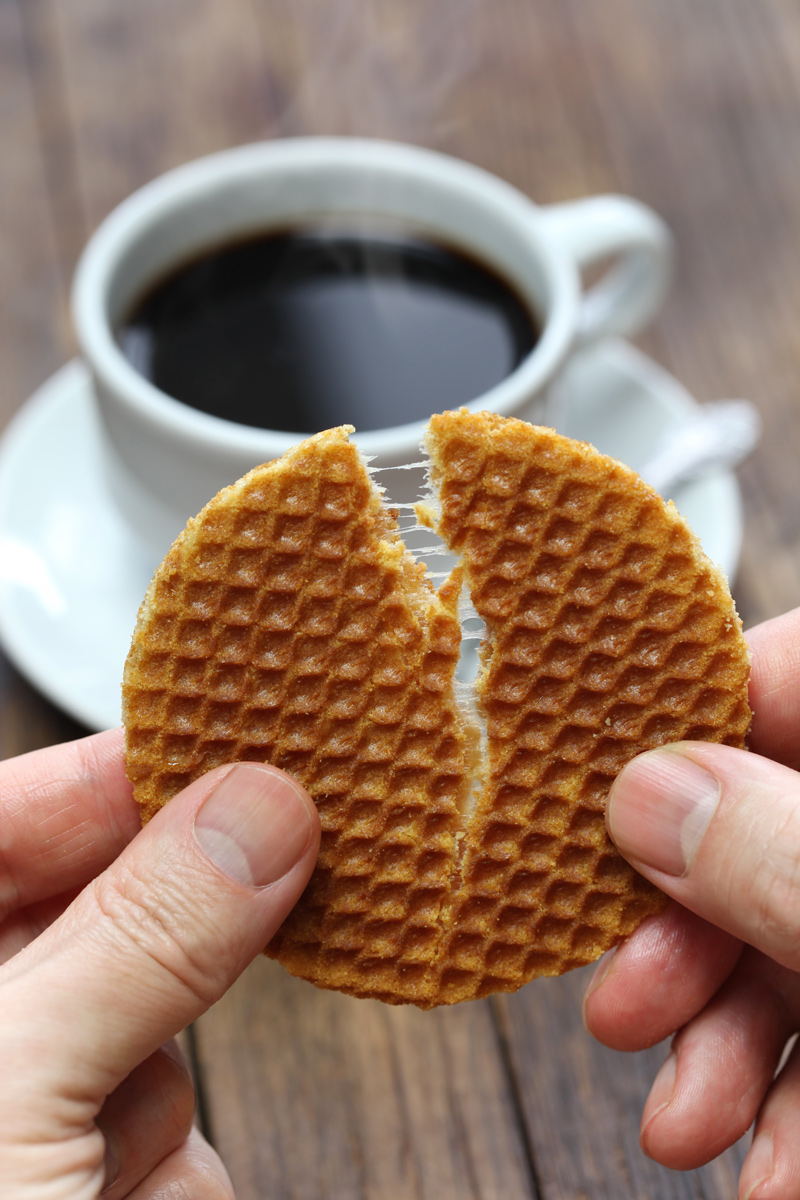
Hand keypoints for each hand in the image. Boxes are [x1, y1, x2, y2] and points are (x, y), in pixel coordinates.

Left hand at [0, 728, 318, 1198]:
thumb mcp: (13, 1086)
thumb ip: (137, 939)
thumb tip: (261, 809)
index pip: (4, 821)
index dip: (104, 774)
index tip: (224, 740)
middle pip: (100, 916)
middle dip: (173, 918)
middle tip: (284, 836)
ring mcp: (43, 1112)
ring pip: (155, 1034)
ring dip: (158, 1093)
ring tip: (104, 1170)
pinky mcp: (109, 1185)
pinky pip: (181, 1139)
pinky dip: (175, 1178)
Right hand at [583, 607, 799, 1197]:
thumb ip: (780, 857)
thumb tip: (645, 796)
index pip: (787, 674)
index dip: (687, 711)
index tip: (598, 774)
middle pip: (761, 825)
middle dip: (683, 933)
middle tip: (623, 996)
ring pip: (785, 940)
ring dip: (722, 1046)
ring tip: (683, 1122)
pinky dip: (790, 1104)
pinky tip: (764, 1168)